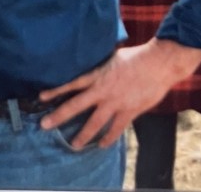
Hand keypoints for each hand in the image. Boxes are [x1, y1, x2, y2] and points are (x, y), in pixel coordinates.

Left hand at [38, 39, 200, 148]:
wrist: (159, 62)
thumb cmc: (138, 56)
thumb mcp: (114, 56)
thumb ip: (102, 66)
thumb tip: (95, 67)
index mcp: (98, 75)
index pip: (72, 84)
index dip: (56, 91)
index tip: (42, 97)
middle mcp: (103, 90)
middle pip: (76, 105)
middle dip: (59, 116)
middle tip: (45, 125)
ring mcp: (115, 102)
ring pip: (94, 122)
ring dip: (83, 135)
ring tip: (74, 144)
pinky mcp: (129, 111)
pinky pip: (116, 128)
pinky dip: (109, 138)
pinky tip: (102, 145)